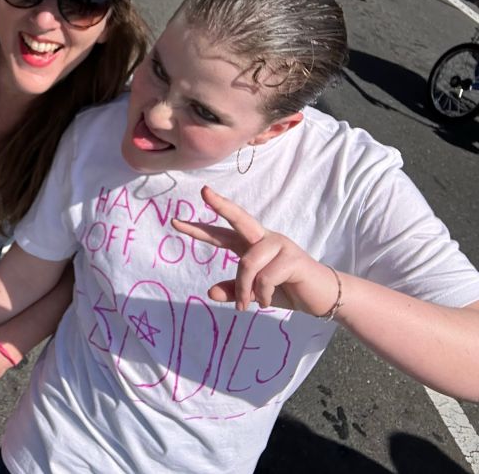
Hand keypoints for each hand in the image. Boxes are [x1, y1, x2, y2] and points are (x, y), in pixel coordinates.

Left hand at [171, 186, 339, 315]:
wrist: (322, 297)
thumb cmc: (288, 289)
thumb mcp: (255, 293)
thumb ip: (234, 290)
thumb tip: (209, 292)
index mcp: (251, 245)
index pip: (221, 234)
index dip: (198, 229)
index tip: (175, 221)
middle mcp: (263, 239)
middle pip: (240, 219)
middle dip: (221, 205)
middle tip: (204, 192)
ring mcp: (279, 245)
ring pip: (248, 262)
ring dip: (244, 288)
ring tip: (246, 305)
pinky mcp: (292, 258)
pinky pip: (266, 276)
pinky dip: (263, 293)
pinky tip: (268, 301)